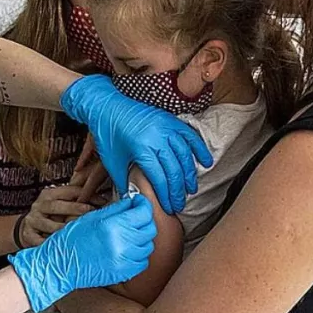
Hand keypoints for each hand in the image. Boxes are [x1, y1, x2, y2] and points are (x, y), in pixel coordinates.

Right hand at [10, 195, 156, 311]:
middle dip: (144, 220)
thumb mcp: (90, 217)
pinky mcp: (123, 274)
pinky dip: (138, 255)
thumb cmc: (71, 239)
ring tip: (130, 234)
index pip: (143, 213)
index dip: (143, 204)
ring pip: (148, 246)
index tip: (139, 202)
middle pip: (149, 229)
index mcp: (112, 227)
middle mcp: (121, 244)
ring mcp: (123, 261)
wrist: (60, 265)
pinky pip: (142, 262)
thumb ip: (115, 209)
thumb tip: (132, 202)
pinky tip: (128, 249)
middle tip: (135, 217)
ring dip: (142, 238)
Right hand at [18, 185, 94, 247]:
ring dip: (63, 228)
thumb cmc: (48, 216)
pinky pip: (40, 241)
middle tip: (90, 211)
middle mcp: (39, 206)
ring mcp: (33, 221)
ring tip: (77, 232)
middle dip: (74, 208)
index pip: (68, 191)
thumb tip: (103, 201)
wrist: (25, 228)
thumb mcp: (58, 204)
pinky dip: (50, 243)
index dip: (84, 194)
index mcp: (48, 194)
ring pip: (49, 225)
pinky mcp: (29, 235)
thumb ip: (75, 200)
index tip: (101, 201)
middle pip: (57, 206)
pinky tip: (61, 246)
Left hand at [61, 75, 213, 213]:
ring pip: (185, 155)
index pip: (160, 178)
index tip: (169, 208)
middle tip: (180, 204)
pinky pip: (190, 136)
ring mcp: (165, 127)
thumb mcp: (112, 162)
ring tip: (191, 189)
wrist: (106, 105)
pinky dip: (199, 149)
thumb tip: (135, 202)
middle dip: (179, 190)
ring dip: (190, 174)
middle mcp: (157, 137)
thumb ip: (125, 183)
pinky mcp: (170, 119)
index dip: (166, 196)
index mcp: (141, 149)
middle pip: (174, 170)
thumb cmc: (107, 134)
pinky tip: (206, 162)